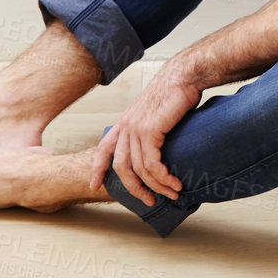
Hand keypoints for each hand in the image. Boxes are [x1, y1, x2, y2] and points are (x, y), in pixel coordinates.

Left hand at [89, 61, 203, 203]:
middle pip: (121, 167)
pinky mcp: (149, 130)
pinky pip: (152, 163)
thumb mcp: (155, 112)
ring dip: (156, 186)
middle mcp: (126, 126)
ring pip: (139, 169)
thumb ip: (151, 129)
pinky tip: (173, 182)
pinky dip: (163, 177)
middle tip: (148, 201)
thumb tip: (158, 146)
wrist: (184, 76)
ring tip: (171, 193)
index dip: (97, 169)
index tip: (94, 185)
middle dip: (133, 189)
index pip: (103, 148)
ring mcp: (136, 129)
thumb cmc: (175, 92)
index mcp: (125, 122)